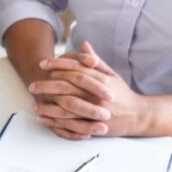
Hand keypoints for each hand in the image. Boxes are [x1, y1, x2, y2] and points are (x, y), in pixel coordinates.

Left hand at [29, 42, 155, 139]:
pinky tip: (44, 120)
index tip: (43, 64)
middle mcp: (97, 94)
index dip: (57, 65)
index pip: (75, 68)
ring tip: (35, 104)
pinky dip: (56, 122)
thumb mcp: (111, 74)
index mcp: (100, 79)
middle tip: (32, 86)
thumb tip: (83, 44)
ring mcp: (95, 111)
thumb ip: (95, 61)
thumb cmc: (122, 93)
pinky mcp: (94, 126)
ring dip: (48, 106)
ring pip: (67, 107)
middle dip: (47, 86)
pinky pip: (71, 124)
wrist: (138, 115)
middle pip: (67, 87)